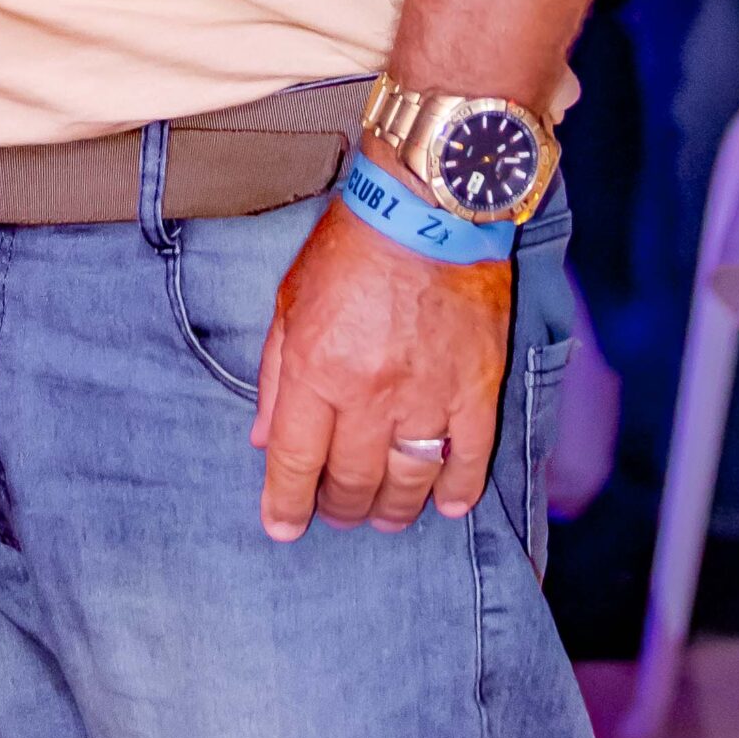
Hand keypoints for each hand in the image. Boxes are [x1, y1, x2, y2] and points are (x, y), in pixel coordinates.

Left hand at [252, 178, 509, 541]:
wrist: (427, 210)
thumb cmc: (350, 248)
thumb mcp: (289, 301)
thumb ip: (273, 374)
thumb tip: (262, 438)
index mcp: (316, 369)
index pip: (294, 459)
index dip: (284, 502)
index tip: (281, 528)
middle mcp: (370, 394)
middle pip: (351, 480)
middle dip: (338, 508)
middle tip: (336, 513)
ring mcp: (427, 397)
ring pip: (408, 482)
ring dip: (392, 508)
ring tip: (382, 515)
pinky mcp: (476, 391)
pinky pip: (468, 461)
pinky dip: (457, 490)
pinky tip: (446, 504)